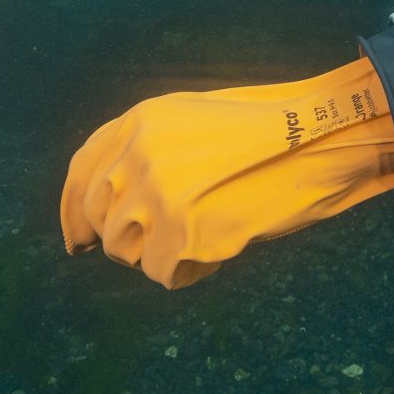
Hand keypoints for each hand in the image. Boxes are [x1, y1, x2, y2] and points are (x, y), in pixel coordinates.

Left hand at [61, 57, 393, 287]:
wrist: (320, 139)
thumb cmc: (270, 131)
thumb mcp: (193, 119)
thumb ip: (147, 148)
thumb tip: (112, 199)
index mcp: (139, 121)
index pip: (81, 172)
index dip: (73, 213)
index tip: (78, 240)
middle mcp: (138, 154)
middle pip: (101, 218)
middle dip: (126, 239)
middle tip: (160, 245)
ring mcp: (156, 194)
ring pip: (126, 251)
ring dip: (159, 255)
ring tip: (201, 239)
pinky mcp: (180, 232)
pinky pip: (161, 274)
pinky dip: (188, 272)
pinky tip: (215, 254)